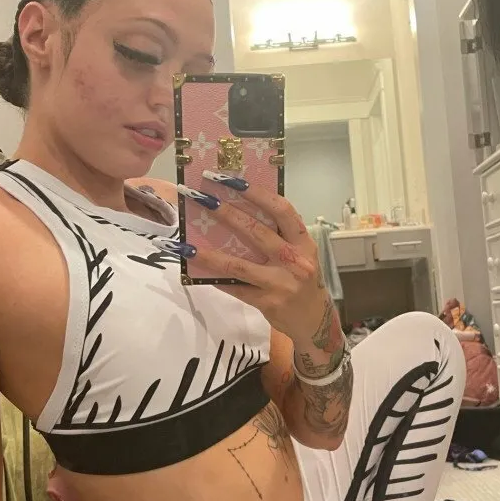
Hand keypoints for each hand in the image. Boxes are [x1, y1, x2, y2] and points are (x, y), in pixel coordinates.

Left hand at [176, 176, 329, 343]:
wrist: (314, 320)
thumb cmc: (302, 278)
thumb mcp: (300, 253)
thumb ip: (280, 234)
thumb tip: (241, 209)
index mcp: (302, 242)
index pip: (282, 210)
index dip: (257, 193)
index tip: (232, 180)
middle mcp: (294, 260)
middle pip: (256, 232)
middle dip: (226, 213)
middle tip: (201, 198)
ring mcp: (280, 283)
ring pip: (238, 265)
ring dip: (209, 254)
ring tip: (185, 245)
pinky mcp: (266, 302)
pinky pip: (235, 287)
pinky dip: (215, 278)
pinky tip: (196, 270)